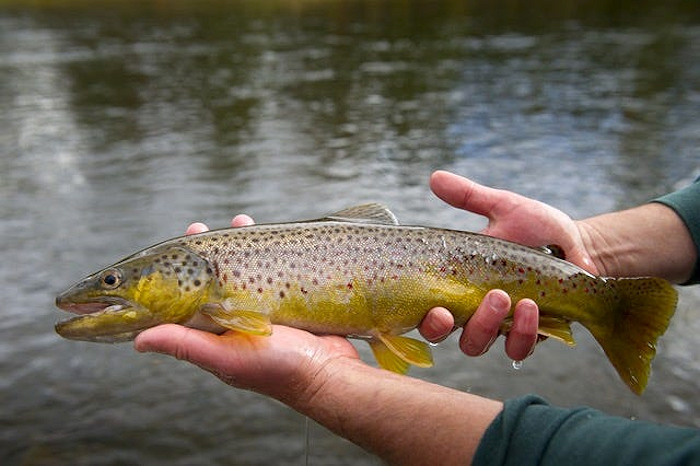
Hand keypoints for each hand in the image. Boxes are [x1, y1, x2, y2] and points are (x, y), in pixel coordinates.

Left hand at [135, 215, 359, 401]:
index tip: (167, 250)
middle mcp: (231, 319)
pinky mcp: (283, 300)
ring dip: (235, 245)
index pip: (182, 299)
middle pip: (209, 279)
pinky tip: (265, 236)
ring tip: (238, 221)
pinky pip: (268, 269)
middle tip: (198, 228)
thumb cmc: (276, 370)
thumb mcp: (226, 356)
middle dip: (202, 251)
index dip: (170, 275)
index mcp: (212, 333)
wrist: (328, 371)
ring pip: (240, 269)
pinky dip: (264, 250)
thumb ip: (185, 344)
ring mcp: (258, 308)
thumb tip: (138, 340)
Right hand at [418, 170, 596, 360]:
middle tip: (453, 311)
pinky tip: (532, 308)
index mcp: (458, 284)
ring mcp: (500, 325)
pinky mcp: (529, 334)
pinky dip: (522, 333)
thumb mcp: (504, 208)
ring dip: (486, 327)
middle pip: (446, 335)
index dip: (424, 319)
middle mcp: (473, 310)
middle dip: (445, 329)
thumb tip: (434, 177)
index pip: (428, 310)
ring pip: (477, 345)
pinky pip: (518, 348)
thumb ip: (469, 196)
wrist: (580, 244)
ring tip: (507, 299)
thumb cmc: (537, 227)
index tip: (433, 308)